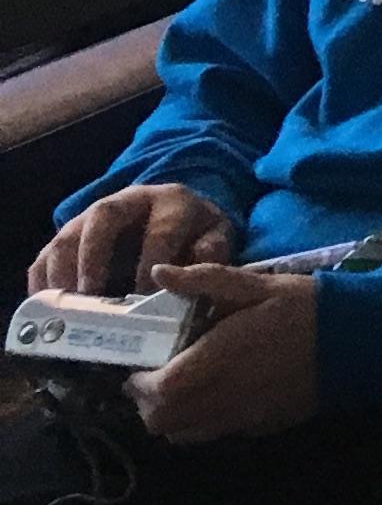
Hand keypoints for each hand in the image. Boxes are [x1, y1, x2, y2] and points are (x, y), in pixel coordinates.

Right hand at [29, 183, 238, 295]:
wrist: (179, 219)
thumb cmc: (197, 234)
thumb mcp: (216, 238)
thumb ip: (211, 253)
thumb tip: (192, 273)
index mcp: (172, 201)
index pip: (161, 229)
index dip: (153, 261)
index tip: (146, 294)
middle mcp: (129, 200)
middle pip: (103, 215)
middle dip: (95, 255)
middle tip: (92, 293)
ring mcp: (94, 215)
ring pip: (69, 232)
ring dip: (63, 269)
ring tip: (67, 304)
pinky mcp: (72, 234)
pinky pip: (47, 252)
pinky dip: (42, 277)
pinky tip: (44, 303)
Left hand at [128, 267, 318, 444]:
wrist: (360, 338)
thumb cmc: (305, 306)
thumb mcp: (257, 283)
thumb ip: (206, 280)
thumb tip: (157, 273)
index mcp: (219, 360)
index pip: (159, 391)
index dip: (138, 385)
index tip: (137, 367)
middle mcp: (225, 396)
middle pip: (163, 422)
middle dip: (148, 404)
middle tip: (153, 378)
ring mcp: (244, 416)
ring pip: (184, 434)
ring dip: (172, 416)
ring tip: (181, 388)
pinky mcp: (261, 425)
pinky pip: (214, 433)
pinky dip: (200, 421)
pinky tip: (216, 394)